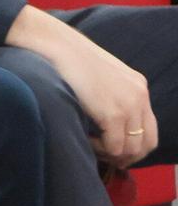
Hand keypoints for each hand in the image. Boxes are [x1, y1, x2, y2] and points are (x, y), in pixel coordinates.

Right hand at [10, 6, 156, 164]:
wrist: (57, 46)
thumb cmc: (69, 59)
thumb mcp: (101, 77)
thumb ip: (112, 95)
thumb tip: (107, 121)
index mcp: (138, 87)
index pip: (149, 129)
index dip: (134, 146)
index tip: (115, 152)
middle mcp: (140, 96)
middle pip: (146, 143)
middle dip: (128, 157)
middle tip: (107, 159)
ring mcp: (128, 105)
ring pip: (131, 149)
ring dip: (111, 154)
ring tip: (92, 146)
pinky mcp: (113, 114)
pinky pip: (114, 146)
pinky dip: (99, 149)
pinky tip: (85, 138)